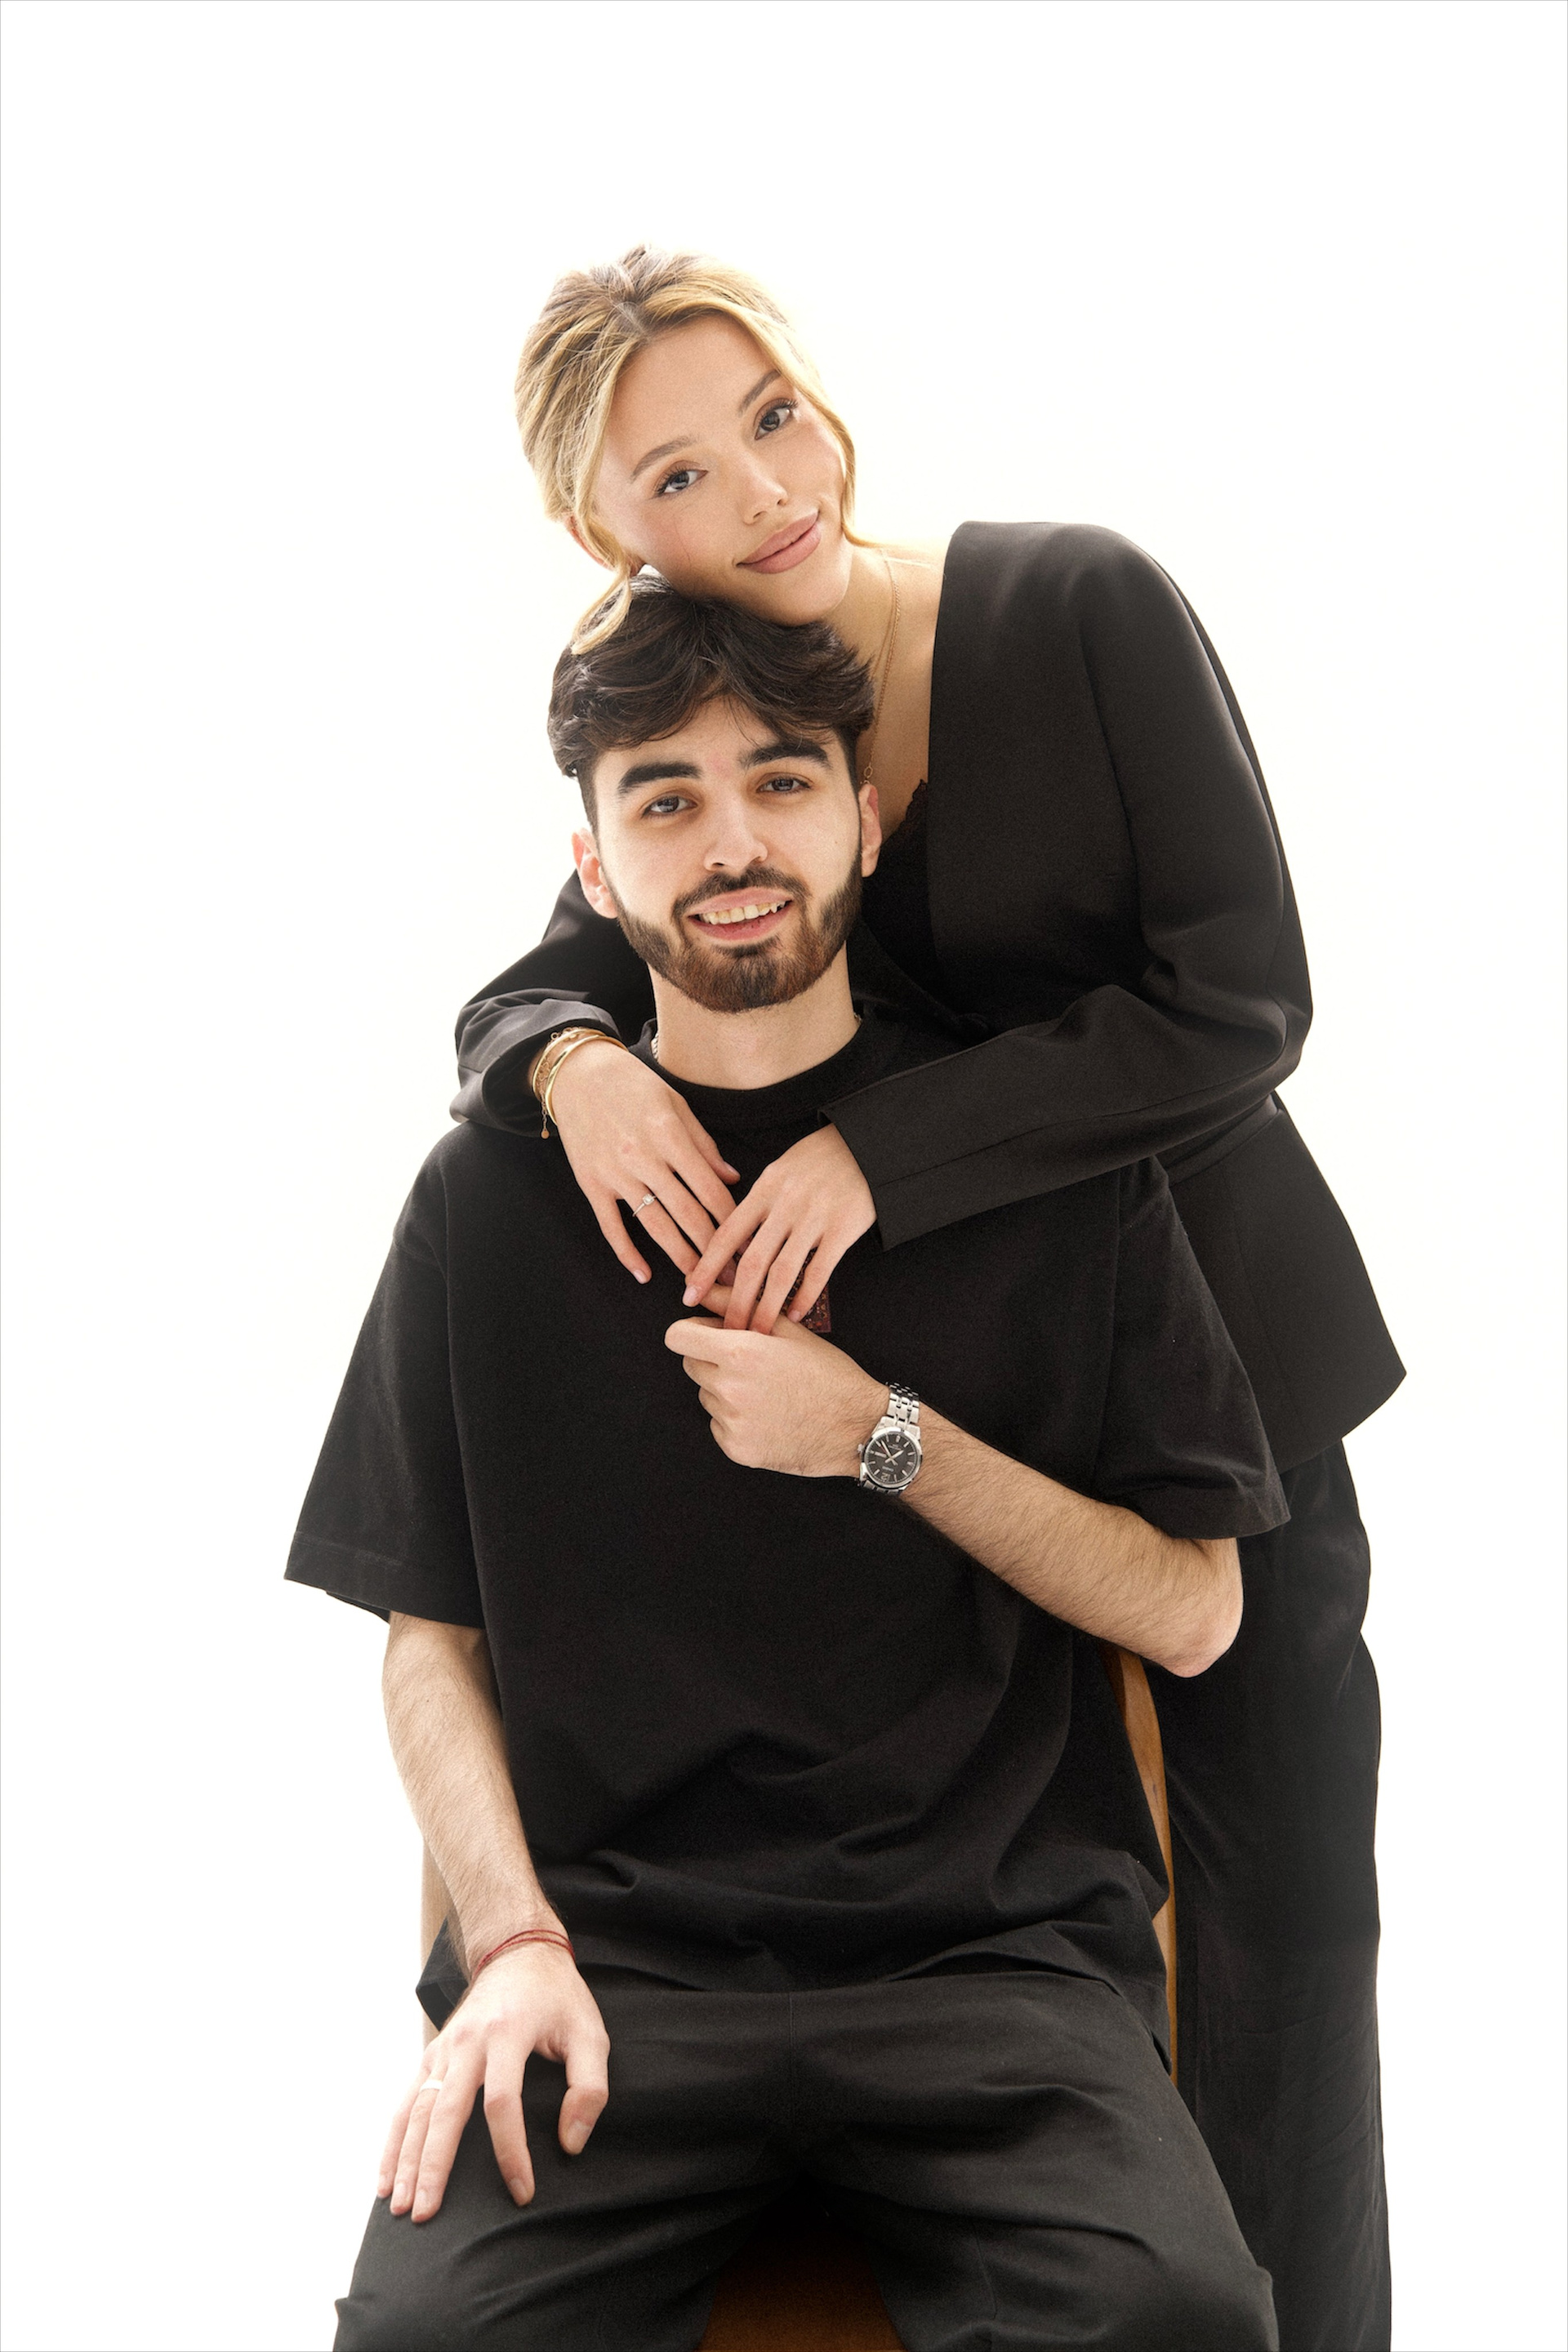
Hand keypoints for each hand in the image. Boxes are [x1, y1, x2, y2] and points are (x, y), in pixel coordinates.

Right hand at [378, 1940, 609, 2222]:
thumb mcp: (590, 2032)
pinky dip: (394, 2139)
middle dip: (434, 2166)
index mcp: (508, 2033)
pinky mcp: (433, 2053)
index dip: (511, 2151)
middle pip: (446, 2110)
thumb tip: (570, 2143)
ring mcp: (445, 2047)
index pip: (502, 2103)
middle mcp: (468, 2040)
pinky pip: (408, 2099)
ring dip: (406, 2159)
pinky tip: (386, 2176)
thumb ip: (589, 2087)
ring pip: (418, 2108)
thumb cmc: (559, 1998)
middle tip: (427, 2215)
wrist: (518, 1952)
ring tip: (401, 2206)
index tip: (522, 2192)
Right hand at [543, 1039, 739, 1284]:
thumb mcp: (676, 1104)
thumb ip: (703, 1145)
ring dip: (680, 1256)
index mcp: (669, 1135)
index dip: (731, 1219)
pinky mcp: (591, 1183)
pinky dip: (627, 1253)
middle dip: (713, 1248)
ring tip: (699, 1281)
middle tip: (732, 1275)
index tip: (748, 1242)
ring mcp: (615, 1173)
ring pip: (654, 1224)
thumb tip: (733, 1179)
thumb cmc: (633, 1085)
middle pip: (686, 1212)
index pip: (709, 1188)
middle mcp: (643, 1157)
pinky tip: (644, 1274)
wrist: (577, 1075)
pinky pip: (611, 1225)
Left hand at [664, 1309, 885, 1477]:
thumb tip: (700, 1287)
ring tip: (766, 1392)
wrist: (855, 1427)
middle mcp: (729, 1389)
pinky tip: (767, 1416)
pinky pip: (717, 1425)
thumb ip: (736, 1304)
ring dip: (724, 1391)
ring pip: (706, 1395)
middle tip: (750, 1364)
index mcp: (740, 1353)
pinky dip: (735, 1420)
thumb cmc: (827, 1374)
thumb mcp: (788, 1329)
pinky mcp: (735, 1448)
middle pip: (689, 1365)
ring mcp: (731, 1422)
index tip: (707, 1334)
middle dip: (711, 1360)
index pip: (677, 1337)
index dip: (691, 1331)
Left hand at [682, 1125, 875, 1333]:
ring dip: (768, 1307)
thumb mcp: (781, 1169)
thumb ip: (759, 1202)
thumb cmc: (821, 1158)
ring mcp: (815, 1217)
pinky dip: (805, 1296)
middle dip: (736, 1301)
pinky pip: (820, 1270)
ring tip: (758, 1332)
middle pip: (752, 1262)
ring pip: (783, 1272)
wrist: (868, 1144)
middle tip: (726, 1330)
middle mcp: (786, 1205)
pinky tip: (796, 1314)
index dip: (706, 1268)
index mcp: (765, 1189)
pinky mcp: (843, 1229)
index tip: (690, 1295)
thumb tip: (735, 1240)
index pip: (726, 1235)